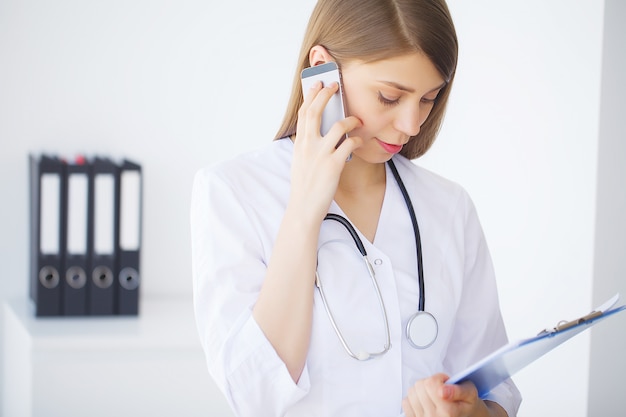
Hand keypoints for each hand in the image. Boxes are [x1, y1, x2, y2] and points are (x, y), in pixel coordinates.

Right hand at [289, 80, 362, 220]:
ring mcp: (321, 154)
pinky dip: (357, 140)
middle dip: (326, 94)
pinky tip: (360, 141)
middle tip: (335, 84)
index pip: (303, 113)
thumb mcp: (300, 161)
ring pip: (337, 126)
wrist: (304, 208)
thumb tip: (320, 132)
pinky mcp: (333, 165)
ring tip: (356, 119)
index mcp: (299, 144)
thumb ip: (308, 145)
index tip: (318, 84)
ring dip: (350, 119)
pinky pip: (349, 144)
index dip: (311, 96)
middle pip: (315, 111)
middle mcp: (308, 146)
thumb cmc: (305, 186)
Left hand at [402, 374, 490, 416]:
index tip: (447, 383)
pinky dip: (414, 398)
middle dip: (430, 383)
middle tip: (441, 389)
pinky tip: (425, 402)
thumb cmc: (466, 404)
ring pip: (412, 392)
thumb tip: (443, 391)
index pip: (431, 383)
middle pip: (420, 386)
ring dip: (421, 390)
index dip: (439, 378)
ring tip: (433, 395)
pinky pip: (406, 402)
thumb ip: (459, 390)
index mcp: (449, 412)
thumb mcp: (471, 394)